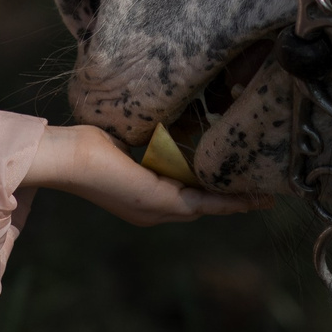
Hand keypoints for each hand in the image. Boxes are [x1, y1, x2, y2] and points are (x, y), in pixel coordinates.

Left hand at [21, 125, 274, 225]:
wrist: (68, 156)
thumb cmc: (88, 144)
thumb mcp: (130, 141)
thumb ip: (153, 140)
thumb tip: (174, 121)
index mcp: (144, 196)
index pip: (188, 194)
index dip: (216, 191)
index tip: (240, 184)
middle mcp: (151, 209)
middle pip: (203, 205)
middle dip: (233, 200)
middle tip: (263, 194)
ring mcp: (154, 209)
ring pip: (206, 207)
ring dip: (236, 203)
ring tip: (263, 198)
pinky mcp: (157, 201)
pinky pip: (201, 202)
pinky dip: (226, 202)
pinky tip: (248, 199)